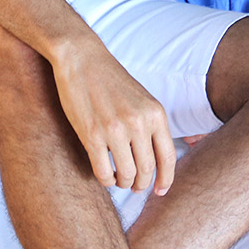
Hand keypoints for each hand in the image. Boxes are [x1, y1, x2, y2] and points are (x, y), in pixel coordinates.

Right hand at [50, 38, 177, 193]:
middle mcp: (139, 123)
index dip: (166, 179)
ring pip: (127, 175)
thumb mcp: (142, 99)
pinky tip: (105, 176)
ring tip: (119, 180)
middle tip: (135, 187)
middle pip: (147, 170)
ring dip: (123, 184)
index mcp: (155, 113)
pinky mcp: (92, 135)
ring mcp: (115, 130)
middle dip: (142, 185)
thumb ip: (151, 125)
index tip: (160, 191)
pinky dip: (106, 180)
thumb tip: (157, 159)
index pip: (168, 157)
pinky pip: (103, 172)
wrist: (81, 58)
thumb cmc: (110, 79)